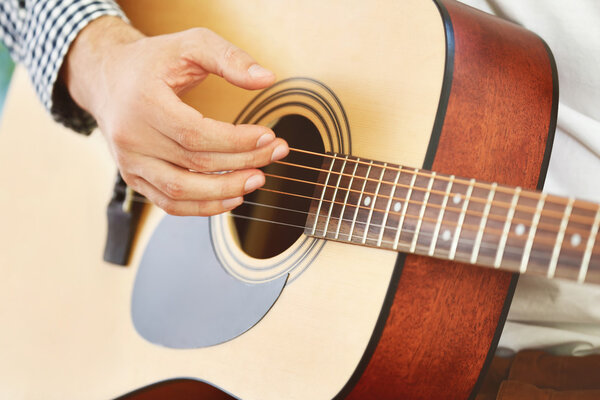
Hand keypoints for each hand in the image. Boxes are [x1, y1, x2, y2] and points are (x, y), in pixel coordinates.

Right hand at [63, 16, 287, 215]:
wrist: (108, 77)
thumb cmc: (151, 62)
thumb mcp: (190, 44)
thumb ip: (229, 58)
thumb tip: (267, 78)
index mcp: (144, 103)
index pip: (195, 133)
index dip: (237, 141)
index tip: (268, 136)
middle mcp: (132, 137)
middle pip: (194, 163)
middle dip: (242, 162)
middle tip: (274, 154)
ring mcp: (130, 162)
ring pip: (181, 191)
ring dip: (225, 191)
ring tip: (257, 179)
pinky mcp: (134, 178)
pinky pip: (169, 203)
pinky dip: (202, 207)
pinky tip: (232, 197)